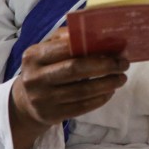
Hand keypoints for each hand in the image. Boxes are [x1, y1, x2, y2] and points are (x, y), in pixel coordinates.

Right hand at [9, 27, 128, 148]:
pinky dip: (100, 99)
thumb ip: (67, 39)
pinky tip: (109, 92)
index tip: (116, 50)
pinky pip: (82, 107)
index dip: (95, 49)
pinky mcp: (51, 115)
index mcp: (34, 55)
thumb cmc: (44, 69)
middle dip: (105, 66)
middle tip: (123, 65)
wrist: (24, 103)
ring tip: (121, 79)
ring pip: (82, 91)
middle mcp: (35, 77)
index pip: (68, 48)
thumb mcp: (47, 50)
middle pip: (76, 69)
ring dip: (107, 84)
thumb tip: (98, 33)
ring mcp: (42, 99)